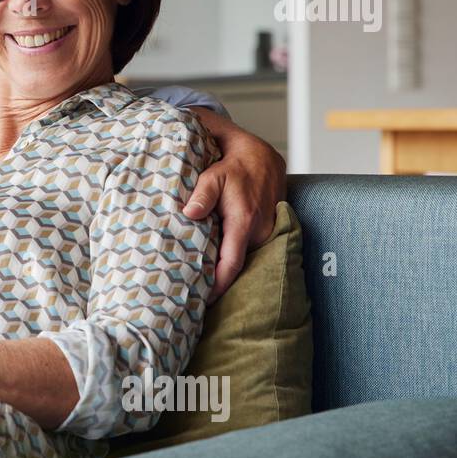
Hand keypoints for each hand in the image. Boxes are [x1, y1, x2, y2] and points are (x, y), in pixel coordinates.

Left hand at [182, 109, 285, 302]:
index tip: (203, 300)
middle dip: (216, 281)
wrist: (262, 157)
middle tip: (192, 295)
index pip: (231, 265)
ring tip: (199, 282)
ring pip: (242, 258)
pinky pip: (248, 250)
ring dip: (223, 269)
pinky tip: (214, 264)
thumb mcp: (213, 175)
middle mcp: (259, 232)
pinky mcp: (266, 231)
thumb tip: (189, 212)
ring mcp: (265, 233)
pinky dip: (232, 257)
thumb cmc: (233, 167)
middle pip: (236, 266)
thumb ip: (202, 195)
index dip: (218, 286)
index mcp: (244, 223)